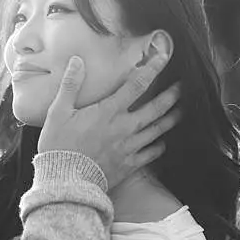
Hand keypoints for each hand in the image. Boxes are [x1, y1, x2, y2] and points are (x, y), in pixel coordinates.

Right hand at [36, 51, 180, 187]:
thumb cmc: (59, 146)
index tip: (163, 58)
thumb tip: (77, 60)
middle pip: (156, 108)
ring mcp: (130, 147)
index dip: (152, 69)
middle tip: (181, 87)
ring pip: (158, 130)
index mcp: (108, 112)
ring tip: (180, 112)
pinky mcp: (129, 164)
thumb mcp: (58, 113)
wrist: (65, 181)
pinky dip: (159, 146)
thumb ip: (70, 86)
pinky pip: (151, 153)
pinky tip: (162, 143)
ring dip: (171, 119)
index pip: (136, 85)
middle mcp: (125, 127)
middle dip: (171, 96)